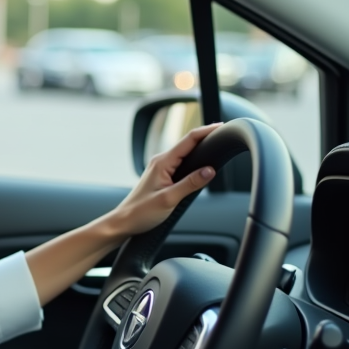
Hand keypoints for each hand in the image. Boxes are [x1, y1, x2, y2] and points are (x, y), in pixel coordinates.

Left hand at [110, 123, 221, 238]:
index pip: (188, 140)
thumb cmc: (141, 212)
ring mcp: (161, 168)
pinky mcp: (162, 176)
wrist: (124, 222)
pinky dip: (193, 161)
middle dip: (205, 138)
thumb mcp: (169, 199)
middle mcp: (161, 161)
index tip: (221, 126)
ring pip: (185, 154)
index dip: (206, 131)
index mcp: (162, 162)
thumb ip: (190, 184)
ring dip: (199, 150)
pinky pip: (181, 164)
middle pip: (188, 144)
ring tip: (216, 147)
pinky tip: (201, 164)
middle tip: (223, 136)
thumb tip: (210, 170)